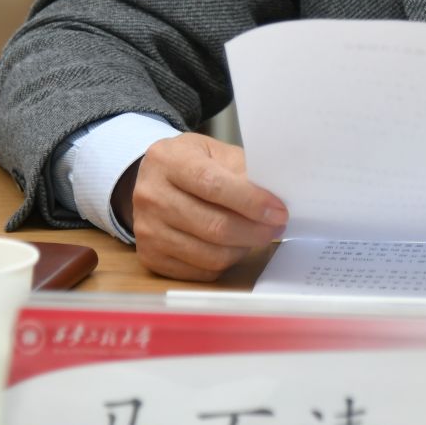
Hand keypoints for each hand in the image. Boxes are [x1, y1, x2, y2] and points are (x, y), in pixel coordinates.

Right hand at [118, 133, 286, 281]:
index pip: (213, 185)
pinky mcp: (150, 257)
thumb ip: (242, 171)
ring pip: (210, 254)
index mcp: (167, 160)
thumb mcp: (215, 152)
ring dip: (243, 248)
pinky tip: (233, 246)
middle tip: (277, 226)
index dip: (251, 202)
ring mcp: (146, 230)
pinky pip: (201, 272)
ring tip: (256, 235)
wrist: (153, 181)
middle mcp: (150, 196)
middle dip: (255, 230)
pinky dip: (225, 263)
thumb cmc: (191, 163)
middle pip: (213, 226)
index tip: (278, 211)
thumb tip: (274, 198)